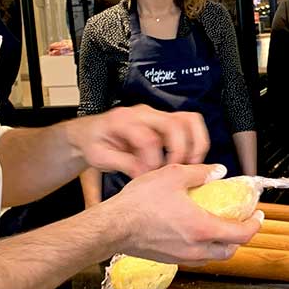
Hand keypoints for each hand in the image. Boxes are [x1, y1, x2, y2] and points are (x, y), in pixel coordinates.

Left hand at [66, 105, 209, 178]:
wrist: (92, 132)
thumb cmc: (95, 142)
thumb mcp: (100, 158)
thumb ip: (123, 164)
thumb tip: (145, 174)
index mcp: (123, 120)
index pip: (148, 138)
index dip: (154, 160)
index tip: (151, 175)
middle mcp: (143, 113)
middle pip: (174, 124)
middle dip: (180, 151)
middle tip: (176, 171)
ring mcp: (157, 115)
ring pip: (189, 120)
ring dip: (195, 144)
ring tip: (191, 164)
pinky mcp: (167, 121)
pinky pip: (190, 124)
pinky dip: (196, 141)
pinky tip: (189, 158)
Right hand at [103, 163, 261, 264]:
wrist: (113, 226)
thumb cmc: (139, 204)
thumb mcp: (173, 175)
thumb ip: (200, 173)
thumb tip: (217, 171)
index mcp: (203, 228)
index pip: (242, 234)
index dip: (255, 225)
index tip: (258, 215)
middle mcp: (196, 247)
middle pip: (230, 250)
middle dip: (240, 237)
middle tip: (241, 221)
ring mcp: (182, 256)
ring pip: (213, 257)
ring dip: (222, 244)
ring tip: (220, 226)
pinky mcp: (169, 260)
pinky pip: (195, 258)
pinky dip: (203, 248)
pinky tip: (196, 232)